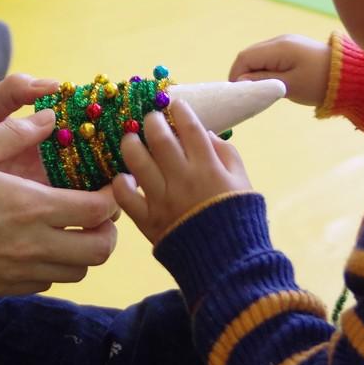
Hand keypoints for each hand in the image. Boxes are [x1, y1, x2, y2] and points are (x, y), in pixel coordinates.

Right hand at [0, 110, 120, 296]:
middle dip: (108, 231)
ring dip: (83, 250)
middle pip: (99, 251)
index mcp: (31, 207)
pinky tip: (38, 246)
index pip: (98, 210)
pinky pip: (46, 283)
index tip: (109, 184)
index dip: (112, 197)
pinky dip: (54, 267)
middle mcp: (33, 245)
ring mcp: (18, 272)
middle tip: (97, 211)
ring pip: (76, 272)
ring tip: (70, 228)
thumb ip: (14, 132)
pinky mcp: (1, 287)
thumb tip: (48, 119)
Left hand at [113, 100, 251, 245]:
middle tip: (150, 118)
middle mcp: (182, 178)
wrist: (227, 261)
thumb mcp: (243, 181)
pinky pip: (125, 196)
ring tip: (130, 139)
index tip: (174, 103)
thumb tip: (206, 134)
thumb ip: (226, 153)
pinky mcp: (147, 219)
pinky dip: (121, 183)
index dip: (179, 110)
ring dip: (130, 144)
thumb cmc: (238, 217)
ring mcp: (162, 198)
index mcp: (208, 167)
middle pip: (158, 138)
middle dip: (151, 121)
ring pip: (136, 161)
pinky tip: (124, 176)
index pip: (189, 127)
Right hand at [229, 34, 330, 106]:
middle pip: (250, 54)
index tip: (239, 93)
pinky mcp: (293, 47)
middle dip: (244, 73)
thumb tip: (240, 80)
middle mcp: (280, 40)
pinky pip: (271, 56)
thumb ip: (262, 81)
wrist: (349, 76)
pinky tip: (272, 82)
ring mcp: (287, 42)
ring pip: (260, 55)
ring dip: (255, 71)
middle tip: (249, 94)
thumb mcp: (289, 86)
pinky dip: (266, 68)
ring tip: (262, 90)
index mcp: (278, 48)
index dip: (236, 74)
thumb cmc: (319, 84)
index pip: (245, 57)